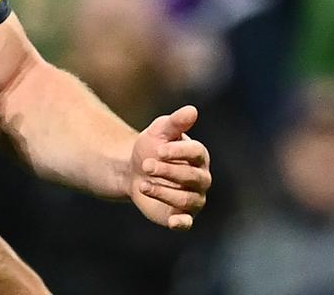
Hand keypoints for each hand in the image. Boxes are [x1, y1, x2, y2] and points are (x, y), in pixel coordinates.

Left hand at [129, 105, 210, 229]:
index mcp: (198, 155)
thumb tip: (192, 110)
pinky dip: (182, 223)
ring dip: (162, 191)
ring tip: (142, 184)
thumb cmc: (151, 147)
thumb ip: (175, 122)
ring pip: (185, 198)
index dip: (178, 151)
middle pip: (191, 176)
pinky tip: (173, 222)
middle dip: (167, 171)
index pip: (196, 153)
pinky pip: (187, 222)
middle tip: (145, 165)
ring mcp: (193, 198)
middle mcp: (201, 178)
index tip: (158, 149)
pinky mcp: (181, 215)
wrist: (132, 170)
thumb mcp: (160, 131)